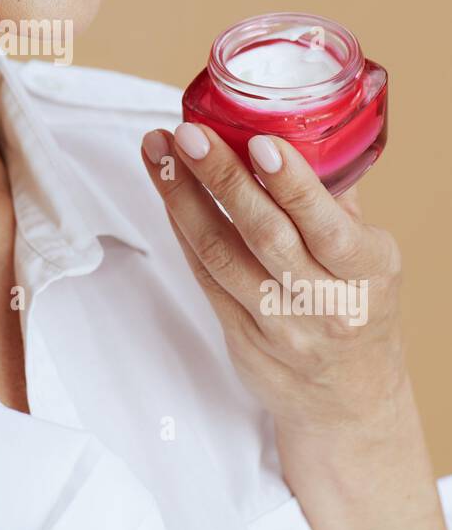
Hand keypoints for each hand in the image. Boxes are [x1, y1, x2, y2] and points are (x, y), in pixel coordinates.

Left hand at [141, 123, 406, 436]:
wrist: (349, 401)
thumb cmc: (358, 306)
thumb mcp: (370, 253)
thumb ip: (337, 196)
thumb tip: (302, 128)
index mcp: (367, 272)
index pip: (328, 228)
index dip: (293, 184)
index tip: (259, 142)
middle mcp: (324, 303)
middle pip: (264, 235)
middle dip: (221, 178)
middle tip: (189, 134)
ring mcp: (280, 326)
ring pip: (221, 255)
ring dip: (183, 197)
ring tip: (159, 152)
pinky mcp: (241, 338)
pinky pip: (204, 276)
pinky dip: (182, 228)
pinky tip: (167, 191)